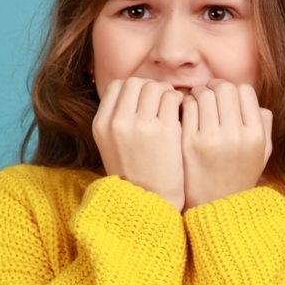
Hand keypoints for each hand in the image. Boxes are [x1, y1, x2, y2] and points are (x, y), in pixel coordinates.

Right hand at [92, 77, 185, 212]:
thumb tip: (136, 94)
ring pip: (155, 86)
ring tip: (173, 106)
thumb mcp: (113, 146)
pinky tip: (182, 111)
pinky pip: (173, 98)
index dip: (135, 88)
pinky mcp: (165, 130)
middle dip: (152, 87)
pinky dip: (179, 100)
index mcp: (102, 124)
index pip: (118, 86)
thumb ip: (118, 120)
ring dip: (167, 92)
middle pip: (136, 82)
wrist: (151, 201)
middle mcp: (118, 122)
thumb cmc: (136, 175)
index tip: (146, 98)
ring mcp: (141, 125)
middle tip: (163, 100)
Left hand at [180, 78, 272, 211]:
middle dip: (215, 86)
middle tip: (208, 93)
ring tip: (197, 100)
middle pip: (225, 89)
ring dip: (199, 93)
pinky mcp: (189, 144)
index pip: (245, 91)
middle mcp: (236, 136)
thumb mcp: (261, 154)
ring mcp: (211, 139)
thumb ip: (264, 126)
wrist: (213, 206)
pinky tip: (187, 111)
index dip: (234, 89)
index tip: (226, 96)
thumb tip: (256, 103)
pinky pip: (189, 108)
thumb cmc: (237, 176)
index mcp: (255, 136)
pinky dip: (187, 104)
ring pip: (205, 94)